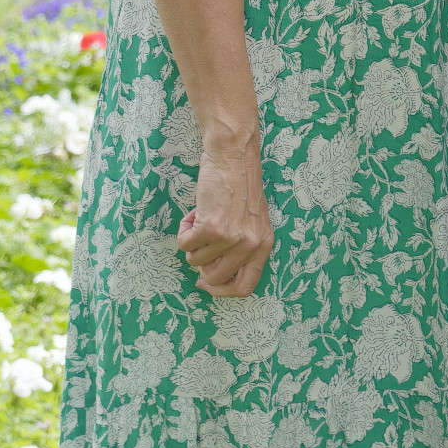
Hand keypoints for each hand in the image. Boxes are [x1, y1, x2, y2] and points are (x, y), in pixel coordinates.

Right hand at [178, 140, 274, 295]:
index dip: (222, 291)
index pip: (245, 288)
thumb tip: (212, 273)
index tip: (206, 281)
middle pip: (215, 278)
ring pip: (195, 261)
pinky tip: (194, 212)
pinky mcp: (211, 229)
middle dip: (201, 261)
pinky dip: (183, 231)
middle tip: (201, 239)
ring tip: (201, 217)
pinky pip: (185, 245)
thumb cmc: (240, 184)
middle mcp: (251, 246)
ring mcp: (231, 239)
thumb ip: (242, 247)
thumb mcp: (253, 221)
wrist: (233, 155)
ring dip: (192, 241)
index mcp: (264, 245)